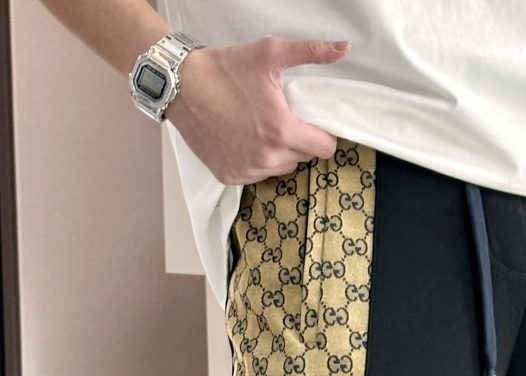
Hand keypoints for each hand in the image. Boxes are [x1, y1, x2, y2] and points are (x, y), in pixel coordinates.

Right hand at [168, 37, 349, 184]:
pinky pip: (257, 175)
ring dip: (279, 153)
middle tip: (282, 118)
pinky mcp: (230, 176)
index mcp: (281, 131)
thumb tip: (344, 48)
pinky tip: (244, 140)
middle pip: (302, 158)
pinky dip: (256, 161)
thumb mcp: (269, 53)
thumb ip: (310, 52)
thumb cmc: (226, 69)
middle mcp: (266, 157)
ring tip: (262, 129)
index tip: (313, 123)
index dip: (323, 135)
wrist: (181, 86)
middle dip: (299, 140)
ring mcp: (247, 171)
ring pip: (281, 169)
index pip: (324, 148)